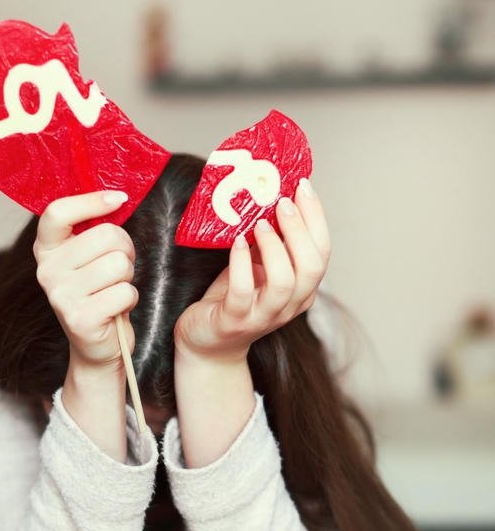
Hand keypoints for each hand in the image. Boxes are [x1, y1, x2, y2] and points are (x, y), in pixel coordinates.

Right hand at [33, 190, 137, 367]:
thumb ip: (94, 229)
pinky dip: (129, 299)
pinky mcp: (79, 318)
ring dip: (127, 277)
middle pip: (105, 235)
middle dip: (124, 249)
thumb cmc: (99, 293)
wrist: (96, 345)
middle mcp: (47, 271)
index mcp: (46, 249)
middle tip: (118, 267)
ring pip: (118, 264)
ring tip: (114, 289)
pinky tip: (116, 309)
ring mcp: (60, 295)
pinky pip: (124, 292)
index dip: (90, 201)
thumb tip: (117, 197)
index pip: (57, 212)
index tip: (119, 199)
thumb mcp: (89, 257)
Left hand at [173, 178, 330, 361]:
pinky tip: (237, 243)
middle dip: (300, 230)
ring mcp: (263, 316)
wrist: (208, 343)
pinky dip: (242, 264)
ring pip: (285, 283)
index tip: (303, 187)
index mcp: (302, 289)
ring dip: (275, 248)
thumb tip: (273, 194)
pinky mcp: (234, 321)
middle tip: (282, 202)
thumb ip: (270, 240)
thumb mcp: (257, 266)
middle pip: (312, 268)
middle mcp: (290, 305)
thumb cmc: (233, 298)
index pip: (322, 252)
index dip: (316, 218)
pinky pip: (244, 292)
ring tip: (258, 223)